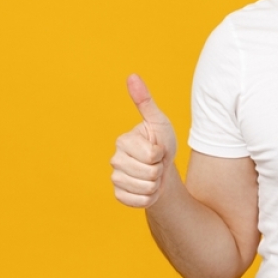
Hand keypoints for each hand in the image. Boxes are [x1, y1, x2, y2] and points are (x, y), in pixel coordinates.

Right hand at [111, 74, 178, 207]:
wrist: (162, 170)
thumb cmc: (161, 143)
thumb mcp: (158, 122)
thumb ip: (145, 101)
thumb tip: (132, 75)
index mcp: (123, 141)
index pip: (151, 155)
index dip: (161, 154)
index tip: (158, 149)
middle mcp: (115, 160)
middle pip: (148, 172)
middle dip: (159, 170)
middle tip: (156, 164)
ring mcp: (115, 178)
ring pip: (145, 188)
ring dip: (155, 184)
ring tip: (153, 175)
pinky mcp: (119, 195)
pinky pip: (139, 201)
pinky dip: (149, 198)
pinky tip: (147, 188)